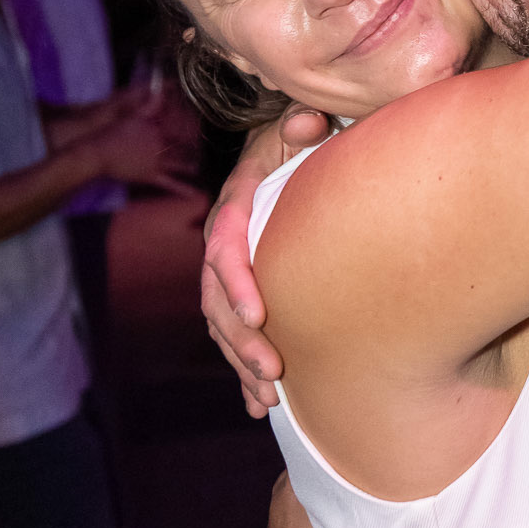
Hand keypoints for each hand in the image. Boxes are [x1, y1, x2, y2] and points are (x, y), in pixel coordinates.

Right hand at [92, 98, 195, 193]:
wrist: (100, 153)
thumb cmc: (115, 132)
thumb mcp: (134, 115)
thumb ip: (151, 105)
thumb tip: (162, 92)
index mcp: (159, 131)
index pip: (182, 130)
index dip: (192, 130)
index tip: (201, 130)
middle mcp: (162, 147)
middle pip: (184, 148)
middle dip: (195, 149)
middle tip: (205, 151)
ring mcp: (157, 164)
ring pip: (181, 164)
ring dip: (192, 166)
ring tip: (200, 167)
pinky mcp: (151, 177)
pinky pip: (171, 184)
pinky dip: (184, 189)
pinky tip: (195, 194)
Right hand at [202, 106, 329, 414]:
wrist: (290, 155)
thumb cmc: (302, 141)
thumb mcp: (299, 127)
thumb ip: (302, 126)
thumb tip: (310, 122)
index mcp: (235, 205)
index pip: (226, 245)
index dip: (237, 282)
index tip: (260, 316)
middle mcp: (224, 242)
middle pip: (218, 298)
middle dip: (241, 340)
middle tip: (273, 371)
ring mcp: (228, 272)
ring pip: (222, 326)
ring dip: (241, 364)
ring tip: (269, 398)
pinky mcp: (241, 293)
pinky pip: (234, 336)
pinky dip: (243, 372)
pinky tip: (258, 405)